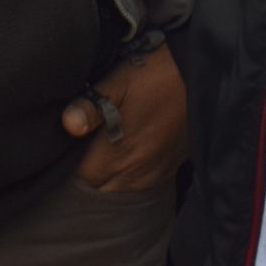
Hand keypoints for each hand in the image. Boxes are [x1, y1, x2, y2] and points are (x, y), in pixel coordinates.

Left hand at [61, 44, 187, 191]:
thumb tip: (67, 124)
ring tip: (101, 154)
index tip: (66, 149)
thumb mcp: (118, 80)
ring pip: (121, 193)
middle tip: (80, 151)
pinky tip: (126, 157)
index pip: (81, 179)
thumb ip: (91, 106)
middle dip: (87, 176)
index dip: (68, 166)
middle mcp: (137, 172)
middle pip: (100, 191)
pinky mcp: (170, 168)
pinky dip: (130, 179)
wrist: (200, 72)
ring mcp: (156, 173)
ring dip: (108, 180)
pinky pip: (143, 187)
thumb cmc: (155, 73)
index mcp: (118, 154)